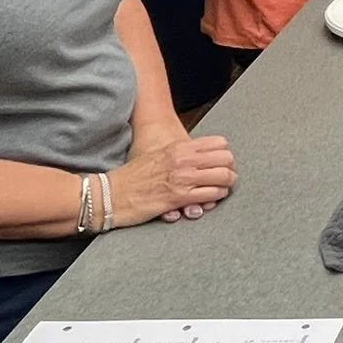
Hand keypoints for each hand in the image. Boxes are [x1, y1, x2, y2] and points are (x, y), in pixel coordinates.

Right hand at [109, 134, 238, 225]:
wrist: (111, 194)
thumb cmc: (133, 176)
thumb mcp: (158, 155)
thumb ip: (179, 154)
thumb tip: (198, 157)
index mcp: (179, 147)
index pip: (220, 144)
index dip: (225, 154)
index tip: (223, 163)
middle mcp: (184, 160)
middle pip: (227, 159)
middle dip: (231, 170)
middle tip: (227, 177)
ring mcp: (183, 179)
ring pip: (223, 178)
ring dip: (227, 185)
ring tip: (223, 189)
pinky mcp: (179, 198)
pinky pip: (210, 196)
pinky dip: (216, 198)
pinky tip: (211, 199)